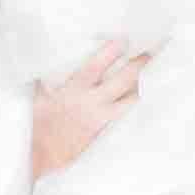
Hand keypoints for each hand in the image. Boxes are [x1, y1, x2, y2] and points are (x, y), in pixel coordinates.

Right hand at [32, 40, 148, 180]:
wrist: (42, 155)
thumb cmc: (39, 124)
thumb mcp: (39, 97)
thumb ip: (46, 79)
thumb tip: (47, 60)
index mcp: (74, 91)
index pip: (95, 67)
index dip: (110, 52)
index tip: (124, 39)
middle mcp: (92, 103)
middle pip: (123, 82)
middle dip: (138, 66)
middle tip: (150, 53)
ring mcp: (102, 119)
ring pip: (131, 101)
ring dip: (143, 88)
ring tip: (155, 75)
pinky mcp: (106, 132)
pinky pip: (127, 118)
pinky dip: (135, 108)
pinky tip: (146, 101)